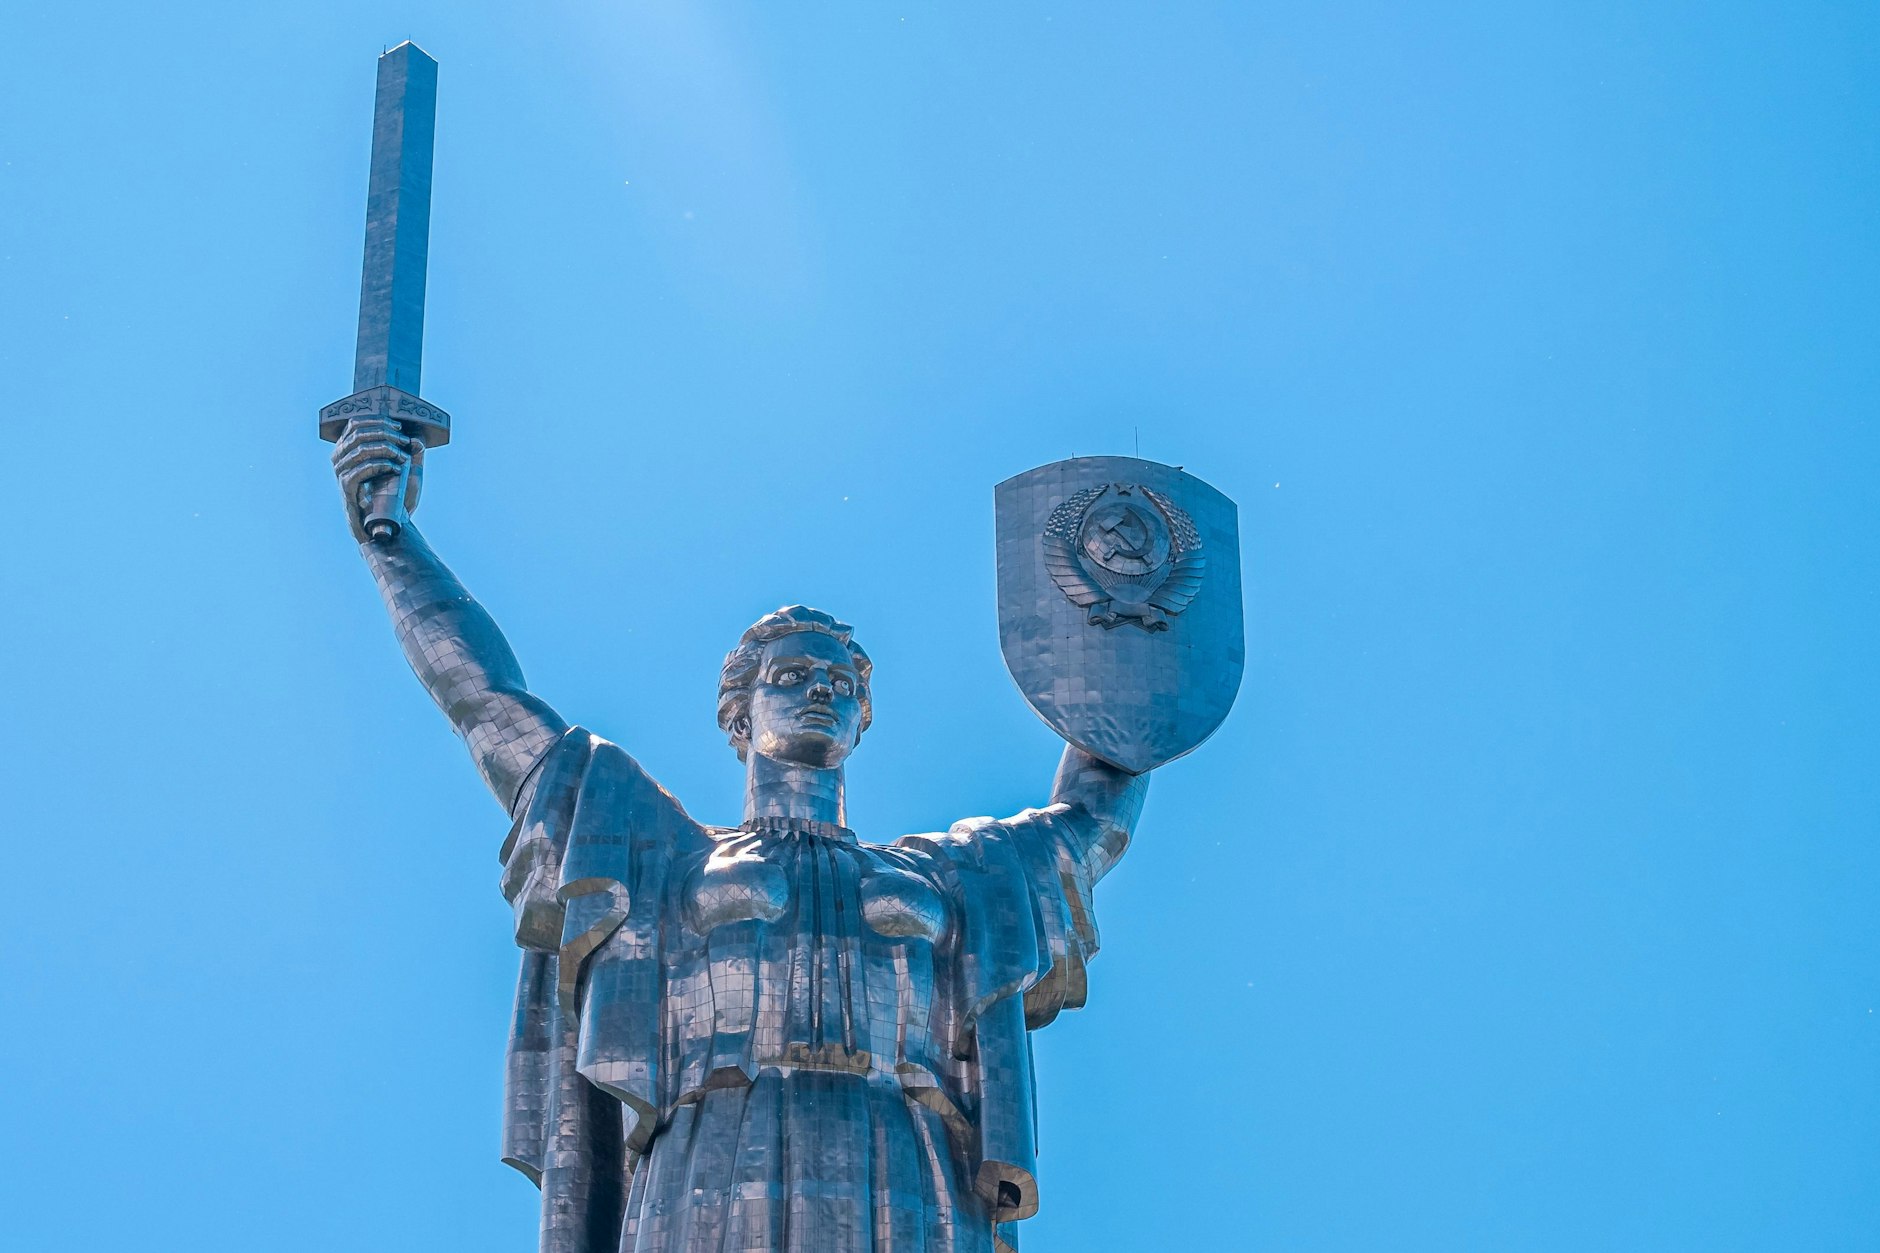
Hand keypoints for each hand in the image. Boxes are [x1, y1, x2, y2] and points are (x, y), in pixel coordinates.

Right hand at [331, 417, 423, 543]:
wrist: (390, 526)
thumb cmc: (396, 499)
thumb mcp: (408, 473)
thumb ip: (412, 455)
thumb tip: (415, 439)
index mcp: (349, 450)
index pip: (356, 424)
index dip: (377, 421)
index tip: (398, 427)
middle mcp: (340, 459)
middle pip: (359, 433)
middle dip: (385, 433)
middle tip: (404, 442)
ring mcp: (341, 473)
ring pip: (361, 448)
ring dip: (386, 448)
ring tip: (403, 457)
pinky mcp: (346, 488)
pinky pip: (361, 469)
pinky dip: (381, 465)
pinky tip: (396, 469)